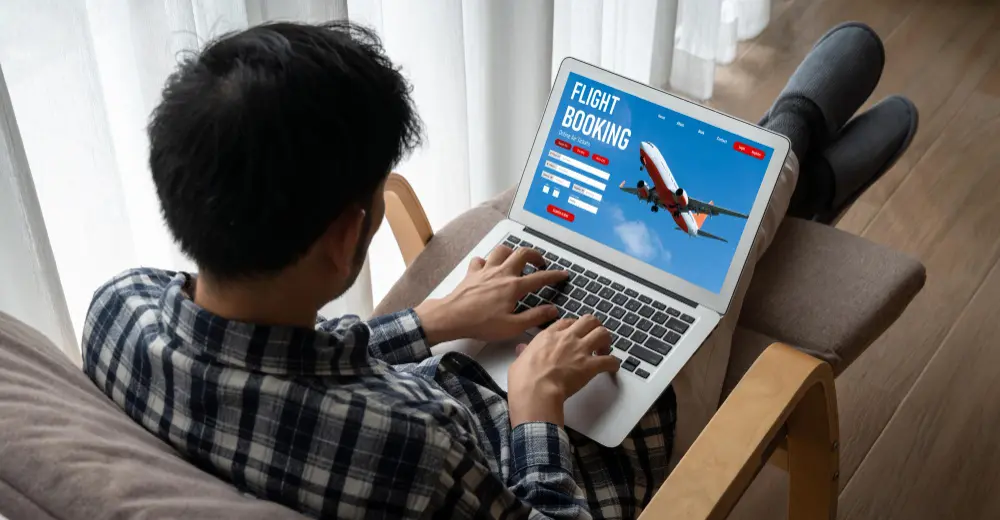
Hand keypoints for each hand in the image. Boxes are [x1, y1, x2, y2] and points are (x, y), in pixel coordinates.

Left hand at [414, 245, 568, 344]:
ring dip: (512, 252)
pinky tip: (488, 267)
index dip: (554, 275)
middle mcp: (502, 273)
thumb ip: (535, 317)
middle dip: (535, 255)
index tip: (562, 274)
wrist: (452, 317)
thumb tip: (552, 310)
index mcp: (514, 287)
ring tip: (516, 260)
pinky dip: (487, 261)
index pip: (540, 277)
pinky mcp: (472, 273)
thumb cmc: (481, 324)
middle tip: (540, 263)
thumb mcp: (513, 326)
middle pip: (522, 253)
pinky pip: (481, 259)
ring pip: (502, 250)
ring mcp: (486, 270)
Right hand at [507, 315, 619, 427]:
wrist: (536, 391)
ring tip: (604, 351)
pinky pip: (610, 360)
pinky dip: (614, 363)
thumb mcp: (519, 360)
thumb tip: (521, 349)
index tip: (576, 333)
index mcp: (549, 335)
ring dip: (606, 341)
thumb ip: (524, 352)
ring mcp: (580, 350)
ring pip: (603, 333)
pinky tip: (612, 368)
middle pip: (589, 320)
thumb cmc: (524, 378)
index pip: (567, 321)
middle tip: (594, 338)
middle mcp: (567, 338)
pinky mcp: (590, 366)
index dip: (574, 326)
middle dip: (594, 327)